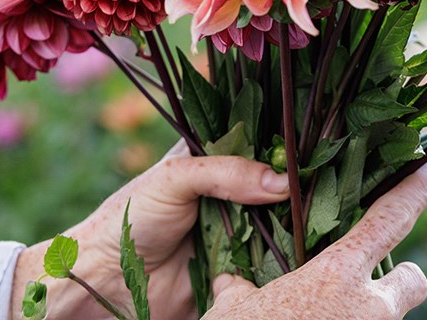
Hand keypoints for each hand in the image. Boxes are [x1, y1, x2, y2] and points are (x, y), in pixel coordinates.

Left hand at [10, 143, 289, 319]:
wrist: (103, 283)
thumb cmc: (130, 218)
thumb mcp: (175, 177)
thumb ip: (227, 172)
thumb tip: (284, 182)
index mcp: (217, 159)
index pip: (262, 143)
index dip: (287, 146)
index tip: (316, 146)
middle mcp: (233, 194)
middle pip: (279, 185)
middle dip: (298, 188)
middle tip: (323, 185)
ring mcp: (238, 233)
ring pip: (281, 224)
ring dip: (296, 225)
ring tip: (317, 218)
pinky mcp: (239, 272)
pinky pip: (270, 265)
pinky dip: (284, 260)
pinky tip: (303, 250)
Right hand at [203, 159, 426, 319]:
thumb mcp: (231, 314)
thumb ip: (241, 291)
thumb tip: (232, 283)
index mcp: (337, 275)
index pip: (390, 219)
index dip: (417, 190)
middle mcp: (369, 309)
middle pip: (414, 280)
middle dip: (398, 281)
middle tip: (363, 290)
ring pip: (389, 319)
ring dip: (367, 317)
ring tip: (329, 316)